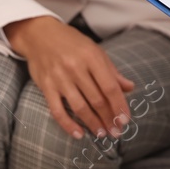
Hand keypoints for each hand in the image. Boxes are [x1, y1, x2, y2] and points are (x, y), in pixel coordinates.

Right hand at [4, 16, 134, 139]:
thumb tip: (130, 88)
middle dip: (108, 118)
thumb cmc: (72, 43)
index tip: (125, 120)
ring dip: (93, 124)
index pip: (110, 87)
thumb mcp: (95, 51)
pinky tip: (79, 134)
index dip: (119, 105)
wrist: (39, 34)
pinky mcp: (46, 86)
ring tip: (102, 134)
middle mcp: (76, 68)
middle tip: (116, 132)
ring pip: (79, 107)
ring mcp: (59, 78)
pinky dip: (68, 125)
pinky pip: (57, 110)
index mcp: (92, 57)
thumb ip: (112, 71)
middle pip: (96, 99)